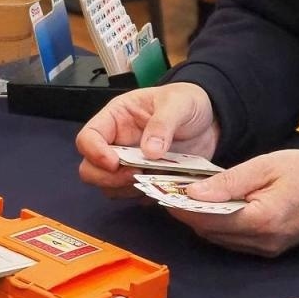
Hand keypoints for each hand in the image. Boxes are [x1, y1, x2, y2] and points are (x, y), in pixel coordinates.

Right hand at [75, 82, 219, 194]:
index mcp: (115, 118)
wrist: (211, 120)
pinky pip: (133, 195)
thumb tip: (149, 152)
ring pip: (108, 186)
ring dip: (126, 189)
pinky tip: (163, 187)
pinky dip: (144, 196)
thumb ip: (163, 124)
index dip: (94, 152)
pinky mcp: (144, 179)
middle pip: (90, 168)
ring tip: (153, 180)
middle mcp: (116, 143)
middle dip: (108, 178)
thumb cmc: (188, 101)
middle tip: (136, 176)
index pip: (87, 137)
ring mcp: (128, 164)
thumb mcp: (178, 104)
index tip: (114, 162)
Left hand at [171, 149, 298, 256]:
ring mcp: (265, 249)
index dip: (182, 208)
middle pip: (210, 231)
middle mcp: (261, 241)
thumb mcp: (266, 166)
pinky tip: (210, 208)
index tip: (163, 193)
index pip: (209, 219)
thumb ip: (228, 182)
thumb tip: (193, 193)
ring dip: (200, 220)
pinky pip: (233, 240)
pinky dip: (217, 225)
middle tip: (168, 192)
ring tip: (183, 197)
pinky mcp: (268, 249)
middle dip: (187, 214)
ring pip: (219, 238)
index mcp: (261, 219)